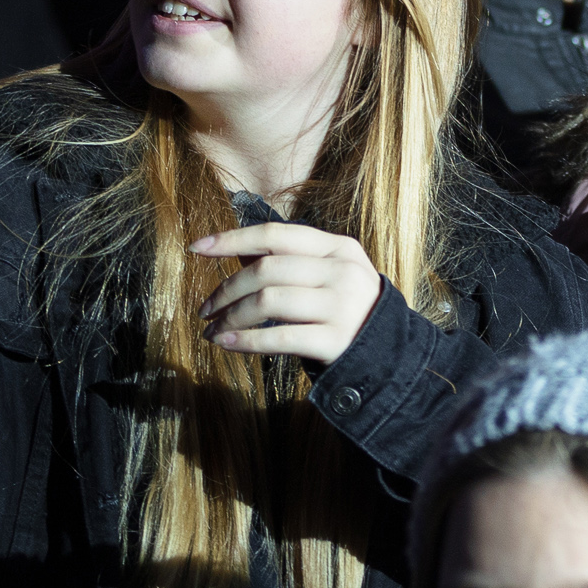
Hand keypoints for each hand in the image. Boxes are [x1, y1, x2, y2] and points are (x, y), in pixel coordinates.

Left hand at [191, 221, 383, 368]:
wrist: (390, 354)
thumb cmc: (347, 311)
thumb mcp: (328, 275)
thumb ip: (289, 260)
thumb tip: (233, 250)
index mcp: (338, 247)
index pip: (274, 234)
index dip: (231, 239)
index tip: (197, 247)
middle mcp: (341, 271)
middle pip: (266, 270)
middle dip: (226, 289)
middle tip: (205, 308)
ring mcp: (341, 305)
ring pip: (268, 301)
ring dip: (231, 317)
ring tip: (214, 330)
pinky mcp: (336, 340)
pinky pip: (279, 338)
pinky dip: (246, 341)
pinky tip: (226, 344)